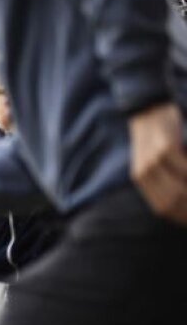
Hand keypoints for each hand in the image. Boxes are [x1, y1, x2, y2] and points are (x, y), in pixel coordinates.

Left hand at [128, 102, 186, 224]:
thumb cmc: (163, 137)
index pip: (166, 208)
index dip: (184, 216)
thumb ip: (172, 181)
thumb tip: (182, 198)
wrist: (149, 109)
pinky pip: (184, 168)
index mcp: (142, 180)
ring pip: (179, 189)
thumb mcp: (162, 163)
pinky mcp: (164, 148)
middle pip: (174, 202)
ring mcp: (152, 162)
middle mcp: (144, 174)